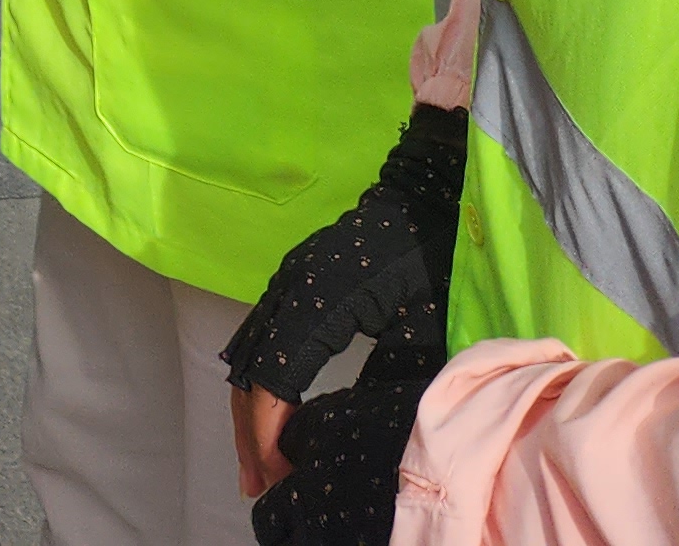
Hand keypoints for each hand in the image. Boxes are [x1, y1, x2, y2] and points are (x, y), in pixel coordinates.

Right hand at [225, 102, 465, 528]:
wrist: (422, 192)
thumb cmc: (430, 254)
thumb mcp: (425, 323)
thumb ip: (394, 375)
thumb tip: (365, 433)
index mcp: (316, 300)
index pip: (275, 378)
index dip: (270, 432)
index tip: (281, 476)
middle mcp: (288, 288)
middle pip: (249, 372)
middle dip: (250, 433)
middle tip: (259, 486)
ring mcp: (285, 281)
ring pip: (248, 357)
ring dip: (249, 411)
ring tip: (260, 464)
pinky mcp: (292, 281)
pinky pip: (260, 341)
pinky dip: (259, 384)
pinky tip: (273, 416)